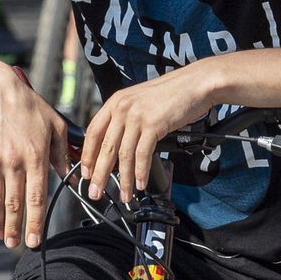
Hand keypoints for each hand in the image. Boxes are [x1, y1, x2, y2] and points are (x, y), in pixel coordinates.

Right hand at [0, 70, 70, 249]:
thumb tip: (68, 175)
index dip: (34, 222)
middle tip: (14, 244)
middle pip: (14, 204)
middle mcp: (14, 163)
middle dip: (15, 228)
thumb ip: (63, 152)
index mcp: (36, 158)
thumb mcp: (55, 125)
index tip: (33, 240)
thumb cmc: (28, 106)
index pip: (36, 198)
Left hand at [79, 66, 217, 200]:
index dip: (87, 155)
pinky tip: (141, 184)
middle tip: (95, 191)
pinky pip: (143, 154)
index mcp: (115, 102)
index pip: (92, 132)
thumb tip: (115, 146)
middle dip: (99, 174)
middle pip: (105, 147)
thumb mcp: (139, 102)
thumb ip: (124, 120)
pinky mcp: (153, 124)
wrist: (194, 84)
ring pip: (124, 155)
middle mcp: (122, 108)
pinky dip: (141, 172)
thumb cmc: (170, 94)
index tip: (86, 172)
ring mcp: (137, 116)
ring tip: (123, 195)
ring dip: (124, 180)